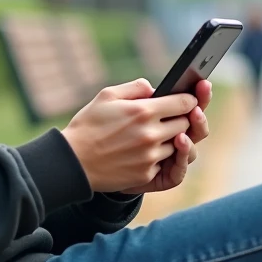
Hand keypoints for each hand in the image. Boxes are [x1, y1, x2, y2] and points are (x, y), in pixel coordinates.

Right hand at [61, 78, 197, 192]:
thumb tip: (154, 88)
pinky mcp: (147, 174)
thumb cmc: (88, 125)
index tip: (188, 100)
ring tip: (153, 135)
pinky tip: (142, 152)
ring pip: (178, 145)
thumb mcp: (107, 96)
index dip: (190, 100)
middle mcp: (151, 134)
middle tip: (172, 117)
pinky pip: (164, 163)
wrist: (72, 162)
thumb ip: (135, 88)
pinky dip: (158, 157)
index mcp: (143, 111)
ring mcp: (150, 156)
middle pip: (186, 124)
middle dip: (182, 119)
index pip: (184, 103)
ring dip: (172, 139)